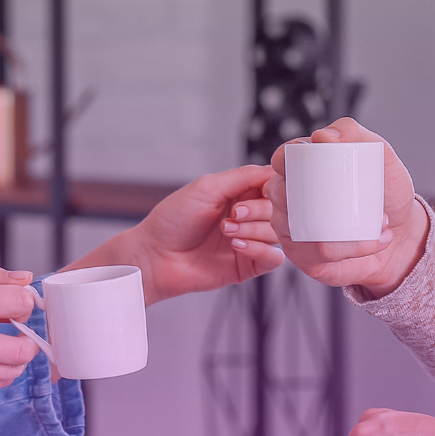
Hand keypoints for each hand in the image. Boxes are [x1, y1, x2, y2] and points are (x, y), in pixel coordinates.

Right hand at [0, 264, 39, 404]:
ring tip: (1, 344)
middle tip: (18, 329)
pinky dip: (1, 371)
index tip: (17, 304)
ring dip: (16, 356)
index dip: (25, 301)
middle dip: (29, 336)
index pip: (17, 301)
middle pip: (23, 346)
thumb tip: (25, 278)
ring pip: (14, 369)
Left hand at [69, 166, 282, 304]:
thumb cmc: (173, 219)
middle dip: (259, 210)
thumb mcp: (207, 187)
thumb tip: (274, 170)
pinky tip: (237, 246)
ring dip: (254, 230)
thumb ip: (243, 176)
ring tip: (227, 231)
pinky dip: (261, 250)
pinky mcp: (247, 266)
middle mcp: (247, 216)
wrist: (155, 256)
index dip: (273, 188)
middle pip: (279, 210)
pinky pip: (274, 259)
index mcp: (239, 193)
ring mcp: (249, 241)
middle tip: (234, 214)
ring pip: (278, 233)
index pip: (273, 185)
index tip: (263, 190)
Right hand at [269, 119, 428, 296]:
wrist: (403, 235)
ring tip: (379, 221)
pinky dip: (352, 247)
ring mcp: (295, 230)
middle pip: (279, 193)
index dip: (283, 158)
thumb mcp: (380, 156)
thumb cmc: (387, 193)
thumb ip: (355, 134)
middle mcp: (292, 199)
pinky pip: (318, 252)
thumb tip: (321, 136)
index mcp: (304, 170)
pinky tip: (377, 240)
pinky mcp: (305, 257)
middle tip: (361, 197)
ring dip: (340, 225)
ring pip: (297, 225)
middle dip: (310, 195)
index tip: (305, 159)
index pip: (281, 160)